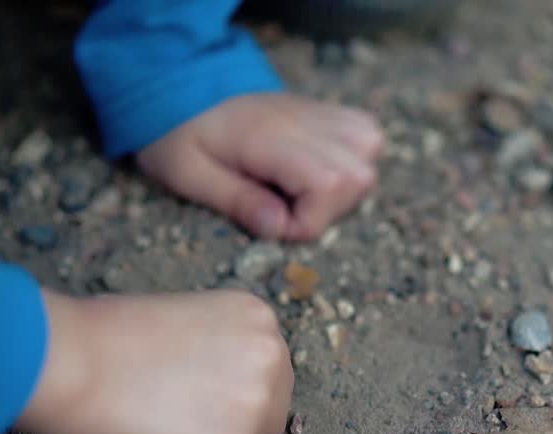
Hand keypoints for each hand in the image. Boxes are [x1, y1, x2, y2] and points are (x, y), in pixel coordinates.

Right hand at [17, 289, 293, 433]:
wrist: (71, 361)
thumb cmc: (104, 337)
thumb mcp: (184, 318)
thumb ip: (218, 350)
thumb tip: (219, 388)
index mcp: (258, 319)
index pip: (266, 375)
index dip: (225, 391)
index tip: (192, 394)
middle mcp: (271, 359)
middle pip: (268, 417)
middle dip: (229, 427)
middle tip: (176, 420)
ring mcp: (256, 409)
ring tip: (154, 426)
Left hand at [137, 93, 382, 241]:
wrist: (186, 86)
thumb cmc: (181, 134)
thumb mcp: (188, 174)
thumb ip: (236, 201)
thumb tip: (278, 227)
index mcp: (269, 137)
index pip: (328, 185)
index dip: (304, 222)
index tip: (268, 220)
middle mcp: (305, 121)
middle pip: (359, 176)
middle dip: (328, 209)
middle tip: (285, 207)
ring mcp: (320, 112)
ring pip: (371, 150)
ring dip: (344, 184)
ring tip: (303, 191)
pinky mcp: (328, 111)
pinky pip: (367, 134)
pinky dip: (353, 158)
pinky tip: (318, 169)